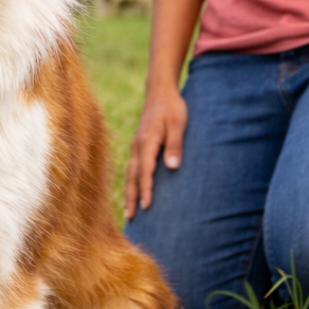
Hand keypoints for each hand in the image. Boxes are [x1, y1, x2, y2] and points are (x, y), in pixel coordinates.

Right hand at [124, 84, 187, 220]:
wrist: (160, 91)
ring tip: (129, 211)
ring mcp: (136, 145)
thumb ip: (174, 145)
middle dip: (132, 196)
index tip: (147, 206)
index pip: (146, 170)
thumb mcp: (178, 124)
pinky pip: (132, 167)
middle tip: (131, 218)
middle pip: (133, 175)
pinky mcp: (138, 144)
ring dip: (129, 192)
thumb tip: (172, 167)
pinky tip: (133, 190)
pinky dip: (131, 181)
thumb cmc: (172, 107)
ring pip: (130, 172)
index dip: (146, 189)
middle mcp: (137, 145)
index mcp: (147, 141)